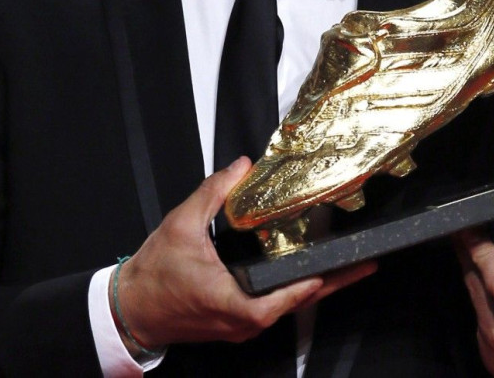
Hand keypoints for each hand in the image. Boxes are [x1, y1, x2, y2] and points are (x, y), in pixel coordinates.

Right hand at [110, 156, 375, 351]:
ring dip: (313, 287)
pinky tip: (302, 274)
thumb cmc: (154, 276)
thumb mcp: (182, 224)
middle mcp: (242, 322)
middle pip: (297, 302)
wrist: (130, 309)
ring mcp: (239, 326)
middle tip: (363, 264)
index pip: (288, 297)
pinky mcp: (234, 323)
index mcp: (234, 303)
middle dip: (331, 282)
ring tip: (343, 266)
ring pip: (286, 307)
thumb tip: (241, 167)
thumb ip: (214, 192)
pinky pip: (271, 308)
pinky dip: (291, 291)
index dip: (319, 280)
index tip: (345, 263)